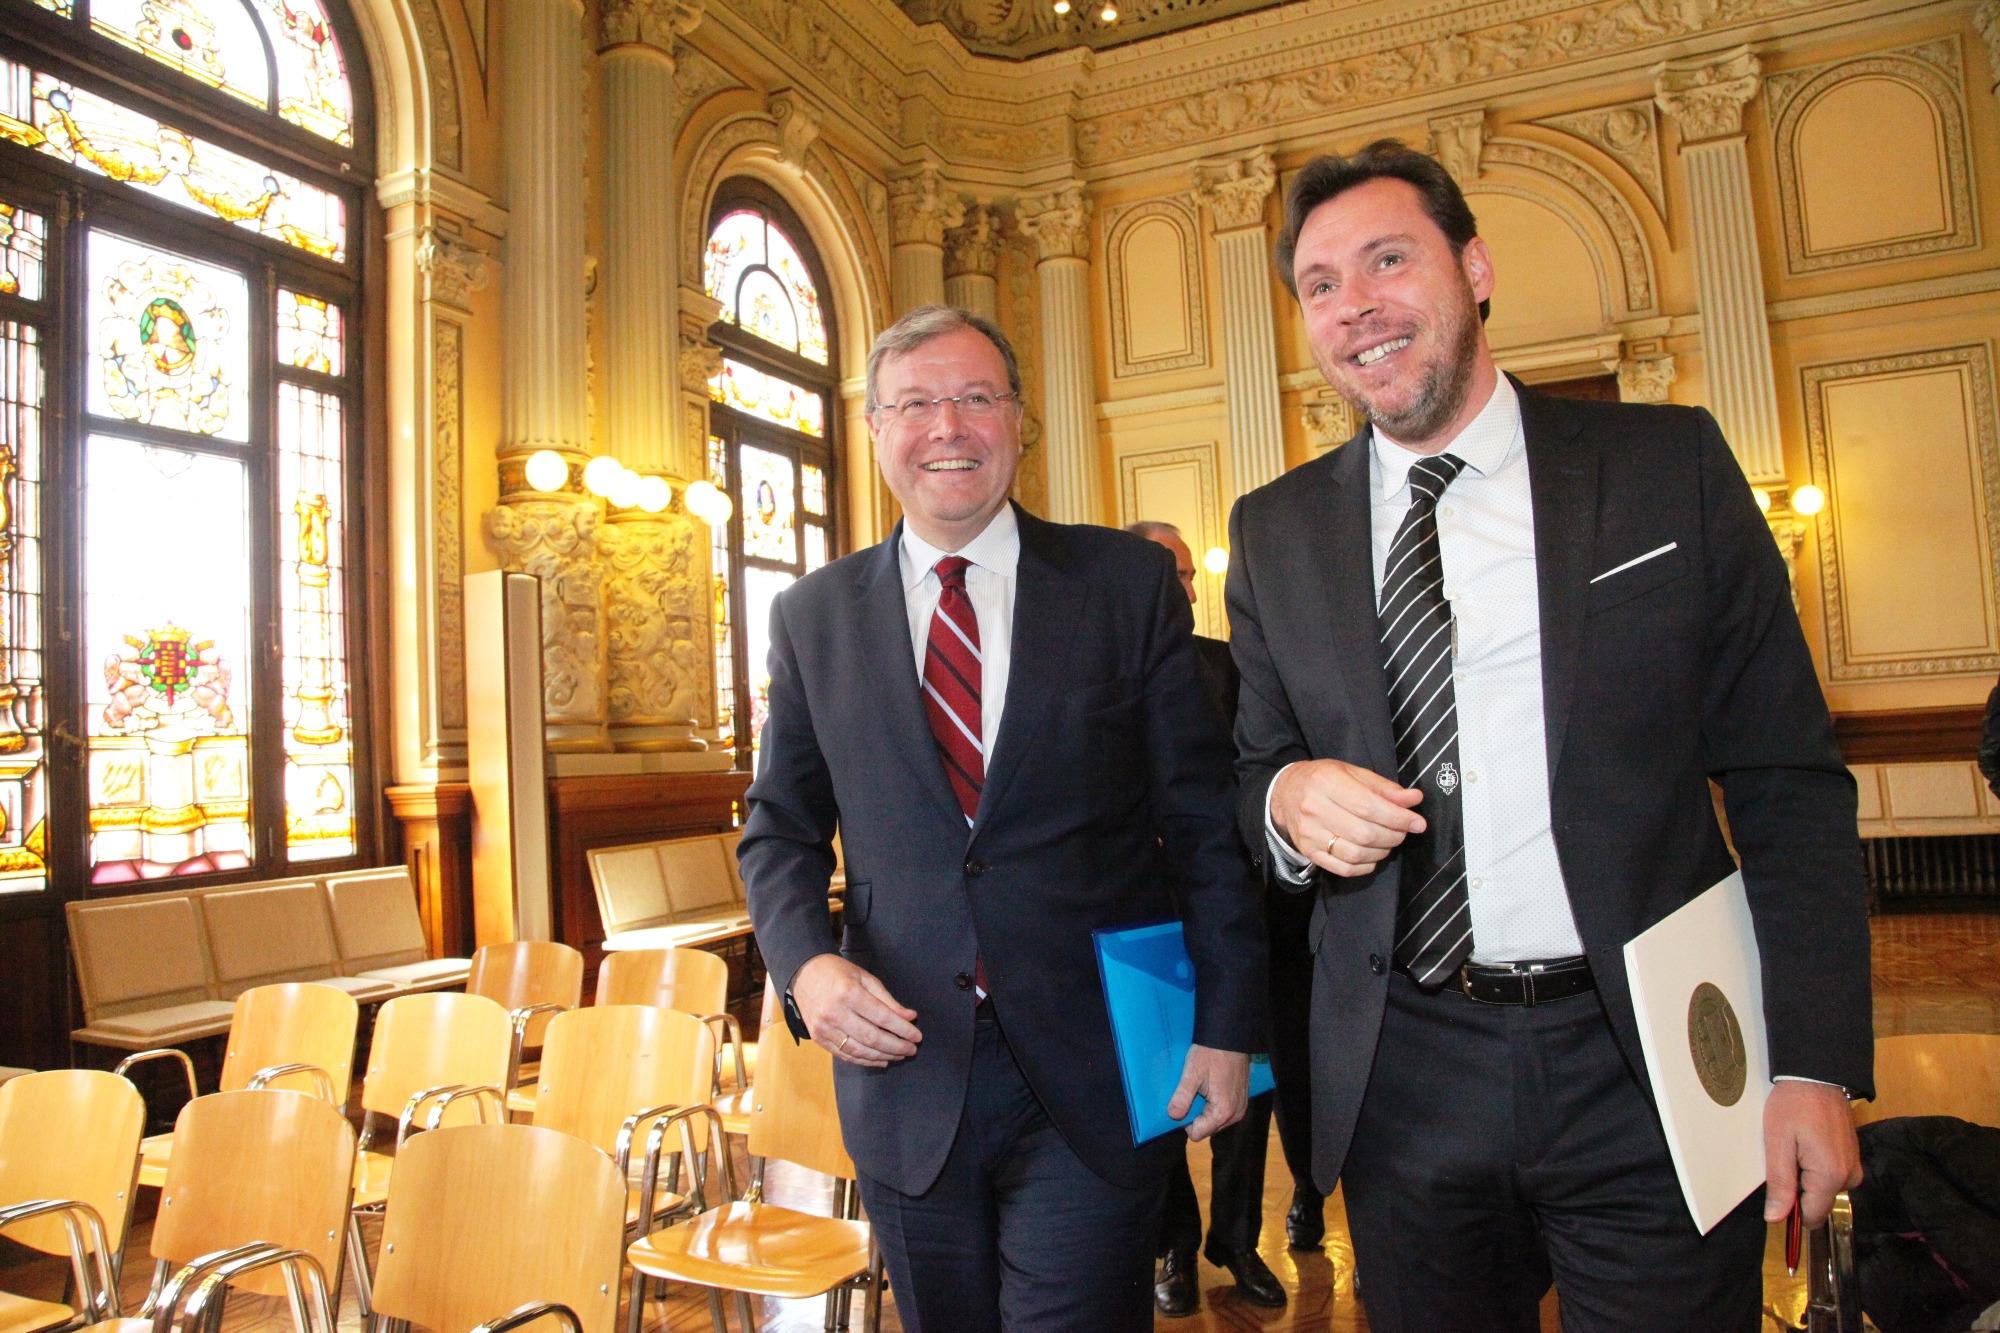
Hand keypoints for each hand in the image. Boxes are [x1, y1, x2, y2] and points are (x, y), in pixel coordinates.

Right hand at [790, 953, 921, 1067]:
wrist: (803, 974)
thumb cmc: (837, 973)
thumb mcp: (865, 978)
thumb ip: (887, 1000)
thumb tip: (909, 1017)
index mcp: (849, 993)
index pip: (882, 1017)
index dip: (903, 1029)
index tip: (917, 1036)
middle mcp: (835, 1012)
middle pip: (872, 1037)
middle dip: (896, 1046)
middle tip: (911, 1050)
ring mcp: (824, 1028)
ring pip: (859, 1051)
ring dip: (882, 1056)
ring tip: (899, 1056)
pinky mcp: (818, 1038)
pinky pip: (845, 1055)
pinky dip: (865, 1061)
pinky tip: (880, 1060)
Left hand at [1169, 1045, 1249, 1141]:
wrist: (1231, 1037)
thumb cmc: (1210, 1053)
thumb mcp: (1192, 1073)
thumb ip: (1182, 1097)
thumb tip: (1173, 1116)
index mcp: (1223, 1112)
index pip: (1197, 1134)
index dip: (1185, 1121)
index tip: (1182, 1103)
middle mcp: (1235, 1115)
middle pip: (1207, 1129)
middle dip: (1195, 1115)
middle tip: (1191, 1093)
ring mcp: (1240, 1108)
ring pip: (1214, 1121)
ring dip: (1204, 1110)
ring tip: (1201, 1089)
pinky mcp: (1242, 1101)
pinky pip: (1223, 1112)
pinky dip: (1214, 1104)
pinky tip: (1210, 1087)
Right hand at [1271, 759, 1425, 877]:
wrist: (1285, 793)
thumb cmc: (1323, 780)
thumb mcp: (1353, 773)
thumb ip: (1384, 788)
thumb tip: (1414, 799)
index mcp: (1326, 782)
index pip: (1369, 806)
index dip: (1399, 818)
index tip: (1418, 822)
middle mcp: (1314, 808)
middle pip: (1365, 833)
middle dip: (1393, 836)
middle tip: (1403, 831)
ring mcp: (1309, 833)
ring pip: (1356, 854)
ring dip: (1382, 852)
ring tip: (1388, 842)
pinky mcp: (1308, 852)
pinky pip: (1344, 868)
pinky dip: (1365, 866)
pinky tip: (1371, 855)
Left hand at [1763, 1080, 1861, 1227]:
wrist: (1817, 1074)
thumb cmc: (1793, 1105)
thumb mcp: (1778, 1143)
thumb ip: (1780, 1184)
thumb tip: (1776, 1219)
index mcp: (1831, 1176)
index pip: (1811, 1216)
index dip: (1790, 1210)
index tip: (1776, 1189)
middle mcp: (1849, 1176)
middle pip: (1818, 1203)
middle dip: (1797, 1189)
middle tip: (1784, 1157)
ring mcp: (1854, 1166)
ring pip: (1823, 1189)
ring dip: (1805, 1176)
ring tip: (1794, 1146)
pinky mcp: (1852, 1157)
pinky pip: (1830, 1175)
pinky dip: (1815, 1166)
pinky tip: (1805, 1144)